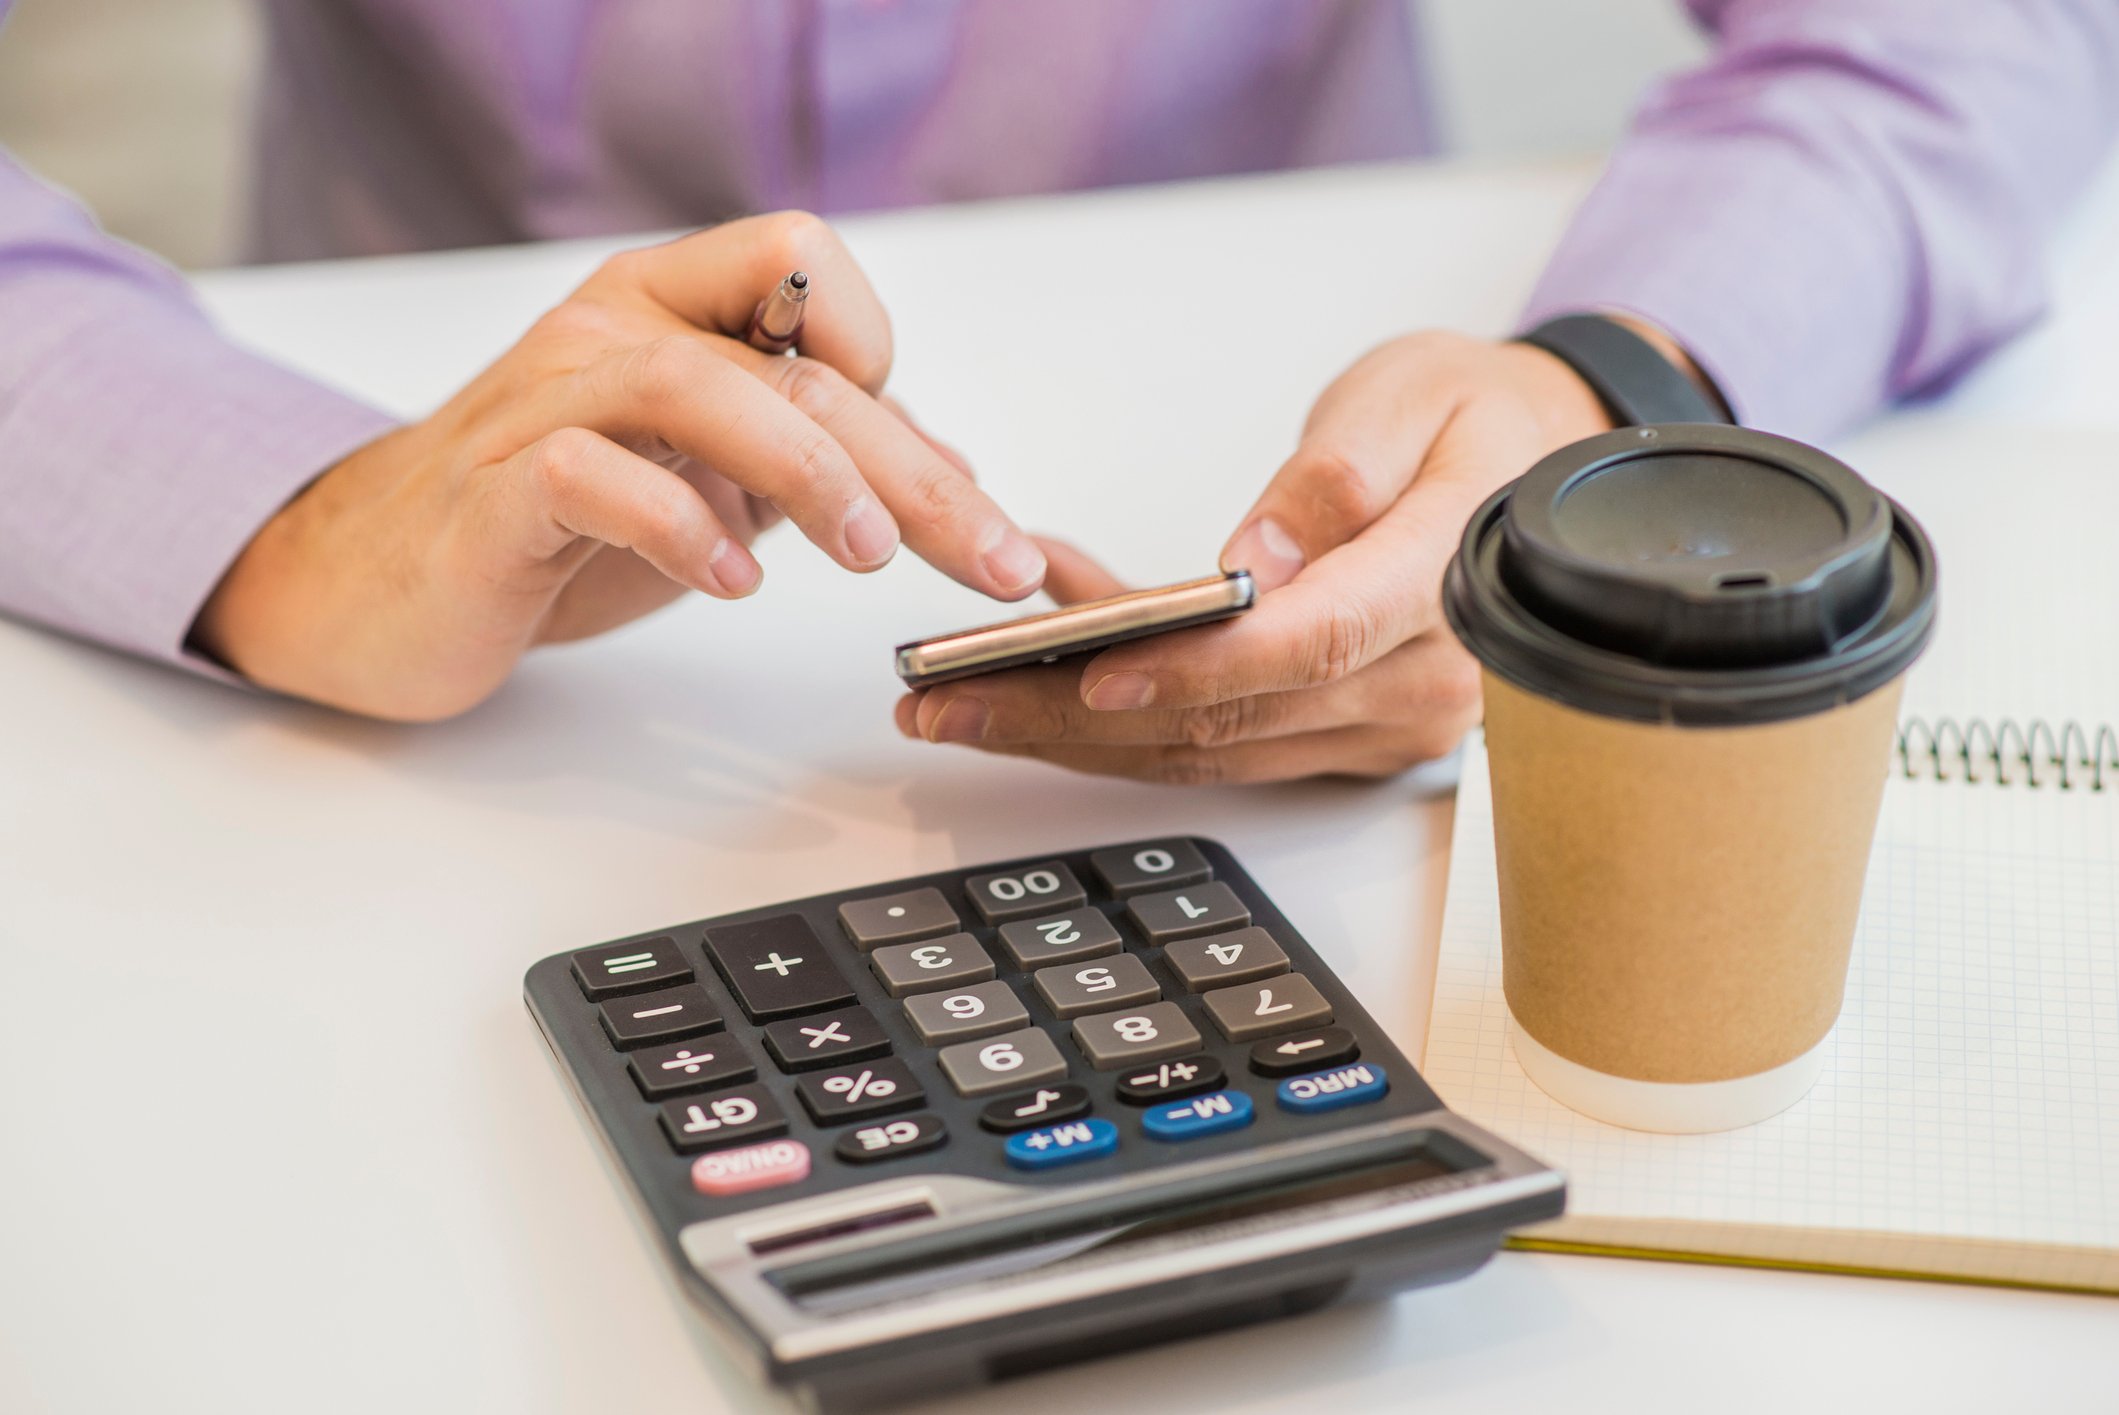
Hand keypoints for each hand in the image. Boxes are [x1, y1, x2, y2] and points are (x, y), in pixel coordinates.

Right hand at [193, 212, 1043, 719]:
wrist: (378, 581)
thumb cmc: (550, 526)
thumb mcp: (710, 484)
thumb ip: (810, 462)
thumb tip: (948, 467)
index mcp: (667, 306)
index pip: (803, 260)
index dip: (877, 348)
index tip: (917, 467)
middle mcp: (612, 331)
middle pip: (791, 365)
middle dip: (911, 469)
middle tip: (990, 558)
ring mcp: (546, 401)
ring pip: (697, 388)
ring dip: (810, 475)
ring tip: (868, 556)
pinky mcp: (495, 489)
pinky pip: (588, 474)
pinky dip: (678, 527)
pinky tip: (730, 581)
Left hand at [895, 329, 1635, 782]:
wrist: (1543, 463)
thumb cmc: (1481, 416)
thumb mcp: (1411, 396)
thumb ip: (1336, 476)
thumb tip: (1258, 562)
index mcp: (1445, 582)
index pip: (1311, 644)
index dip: (1194, 670)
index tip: (1086, 675)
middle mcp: (1423, 681)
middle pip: (1234, 720)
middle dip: (1075, 721)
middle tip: (947, 700)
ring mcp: (1388, 724)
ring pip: (1214, 751)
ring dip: (1078, 737)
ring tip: (962, 702)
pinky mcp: (1351, 737)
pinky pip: (1228, 743)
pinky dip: (1128, 719)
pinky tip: (1045, 671)